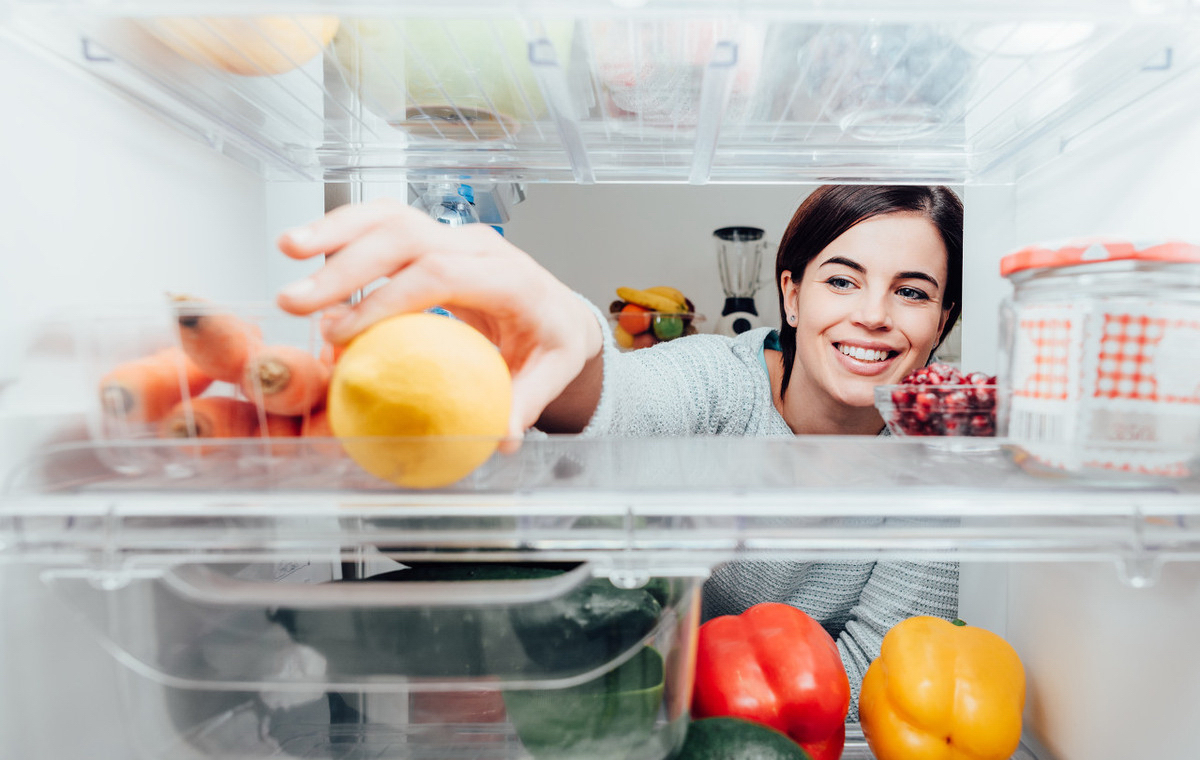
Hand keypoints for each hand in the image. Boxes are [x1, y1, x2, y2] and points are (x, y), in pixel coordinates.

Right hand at [276, 198, 602, 438]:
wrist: (558, 311)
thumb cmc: (551, 342)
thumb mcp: (551, 374)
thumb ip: (525, 402)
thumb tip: (501, 437)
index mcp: (511, 277)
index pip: (441, 274)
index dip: (388, 299)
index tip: (344, 333)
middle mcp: (480, 246)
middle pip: (407, 237)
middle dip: (346, 265)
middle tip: (297, 301)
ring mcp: (454, 236)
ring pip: (390, 217)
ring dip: (335, 231)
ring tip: (287, 249)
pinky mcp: (433, 237)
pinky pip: (384, 223)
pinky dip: (343, 230)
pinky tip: (304, 247)